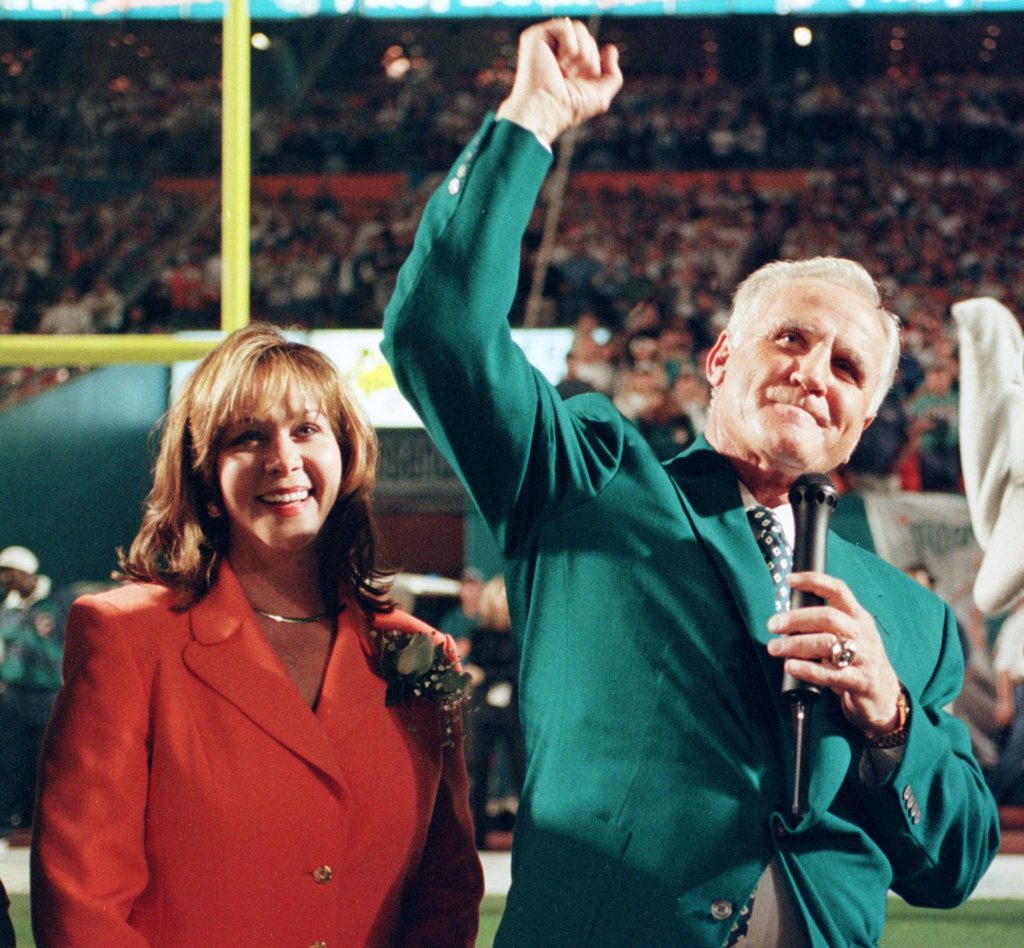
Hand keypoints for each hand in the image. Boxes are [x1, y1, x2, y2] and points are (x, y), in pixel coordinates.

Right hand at [496, 18, 622, 146]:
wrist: (547, 112)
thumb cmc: (569, 110)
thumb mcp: (600, 96)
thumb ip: (613, 75)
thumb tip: (610, 49)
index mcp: (566, 64)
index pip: (591, 47)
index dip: (594, 65)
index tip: (579, 83)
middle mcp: (554, 52)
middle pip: (587, 36)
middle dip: (588, 60)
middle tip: (570, 78)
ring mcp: (543, 43)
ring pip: (578, 29)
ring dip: (581, 54)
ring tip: (565, 71)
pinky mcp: (534, 37)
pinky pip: (566, 26)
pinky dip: (569, 46)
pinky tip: (558, 63)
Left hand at [766, 572, 902, 735]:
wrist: (885, 696)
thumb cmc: (858, 661)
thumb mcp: (849, 636)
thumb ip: (824, 625)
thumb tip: (786, 617)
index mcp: (858, 617)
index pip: (839, 590)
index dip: (815, 581)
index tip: (790, 579)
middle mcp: (863, 633)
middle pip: (828, 617)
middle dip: (797, 619)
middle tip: (773, 625)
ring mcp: (865, 657)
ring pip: (828, 644)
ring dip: (797, 644)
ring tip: (775, 648)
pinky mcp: (862, 682)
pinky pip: (833, 674)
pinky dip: (809, 670)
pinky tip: (792, 667)